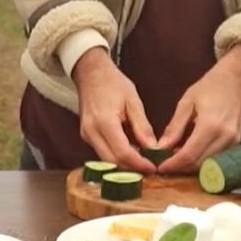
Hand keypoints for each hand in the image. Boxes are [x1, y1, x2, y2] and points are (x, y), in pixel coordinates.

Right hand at [72, 48, 156, 172]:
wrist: (90, 72)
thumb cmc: (112, 82)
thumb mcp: (133, 101)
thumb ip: (142, 126)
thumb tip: (153, 149)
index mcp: (104, 121)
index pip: (122, 152)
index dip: (139, 164)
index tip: (154, 168)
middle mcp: (91, 132)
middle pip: (112, 162)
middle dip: (132, 168)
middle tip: (150, 167)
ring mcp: (86, 135)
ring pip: (107, 160)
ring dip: (125, 163)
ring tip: (143, 159)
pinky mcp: (86, 135)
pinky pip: (102, 152)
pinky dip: (117, 155)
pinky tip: (131, 150)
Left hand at [156, 44, 240, 173]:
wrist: (236, 79)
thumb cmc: (210, 86)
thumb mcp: (186, 102)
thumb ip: (174, 127)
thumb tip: (160, 147)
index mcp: (210, 125)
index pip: (189, 154)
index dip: (173, 164)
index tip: (160, 167)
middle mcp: (225, 137)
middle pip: (200, 163)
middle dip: (180, 168)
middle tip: (164, 164)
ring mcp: (234, 142)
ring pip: (209, 165)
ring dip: (191, 165)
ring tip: (175, 157)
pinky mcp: (238, 143)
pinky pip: (217, 158)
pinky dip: (202, 159)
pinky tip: (190, 152)